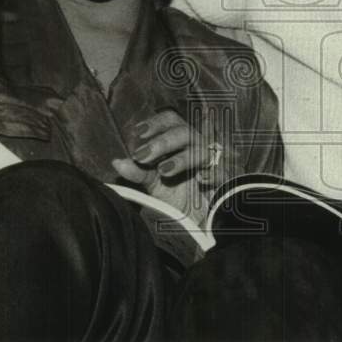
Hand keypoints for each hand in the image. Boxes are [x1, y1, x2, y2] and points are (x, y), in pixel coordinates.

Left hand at [112, 109, 221, 225]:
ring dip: (182, 159)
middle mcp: (196, 147)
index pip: (171, 121)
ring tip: (164, 171)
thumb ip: (138, 172)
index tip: (139, 132)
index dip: (157, 123)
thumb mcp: (154, 184)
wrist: (199, 221)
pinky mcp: (224, 180)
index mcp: (180, 142)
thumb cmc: (178, 194)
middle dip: (163, 142)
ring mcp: (211, 163)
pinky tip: (201, 179)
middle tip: (142, 155)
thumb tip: (117, 162)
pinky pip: (221, 171)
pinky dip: (212, 173)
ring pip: (201, 150)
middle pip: (184, 132)